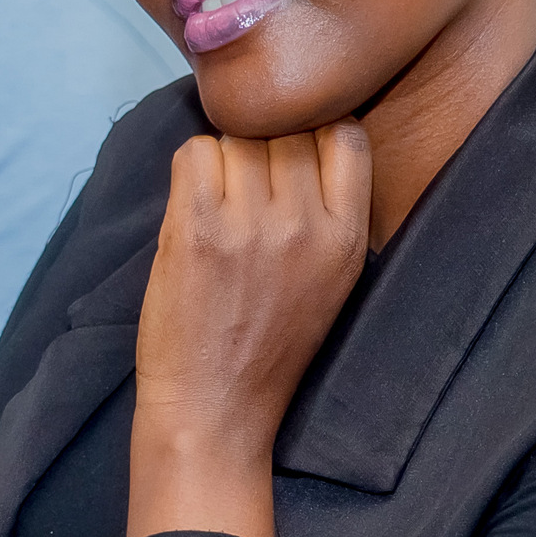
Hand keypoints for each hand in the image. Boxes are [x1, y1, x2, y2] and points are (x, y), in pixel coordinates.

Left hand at [128, 124, 371, 536]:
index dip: (313, 130)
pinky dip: (187, 170)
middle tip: (242, 192)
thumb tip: (303, 132)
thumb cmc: (268, 345)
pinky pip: (193, 152)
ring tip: (215, 208)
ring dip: (221, 161)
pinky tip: (189, 210)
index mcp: (348, 236)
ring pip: (237, 135)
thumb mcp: (330, 278)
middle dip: (261, 146)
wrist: (216, 409)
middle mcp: (307, 224)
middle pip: (285, 127)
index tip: (290, 157)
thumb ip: (327, 209)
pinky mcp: (198, 229)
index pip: (346, 132)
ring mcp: (252, 224)